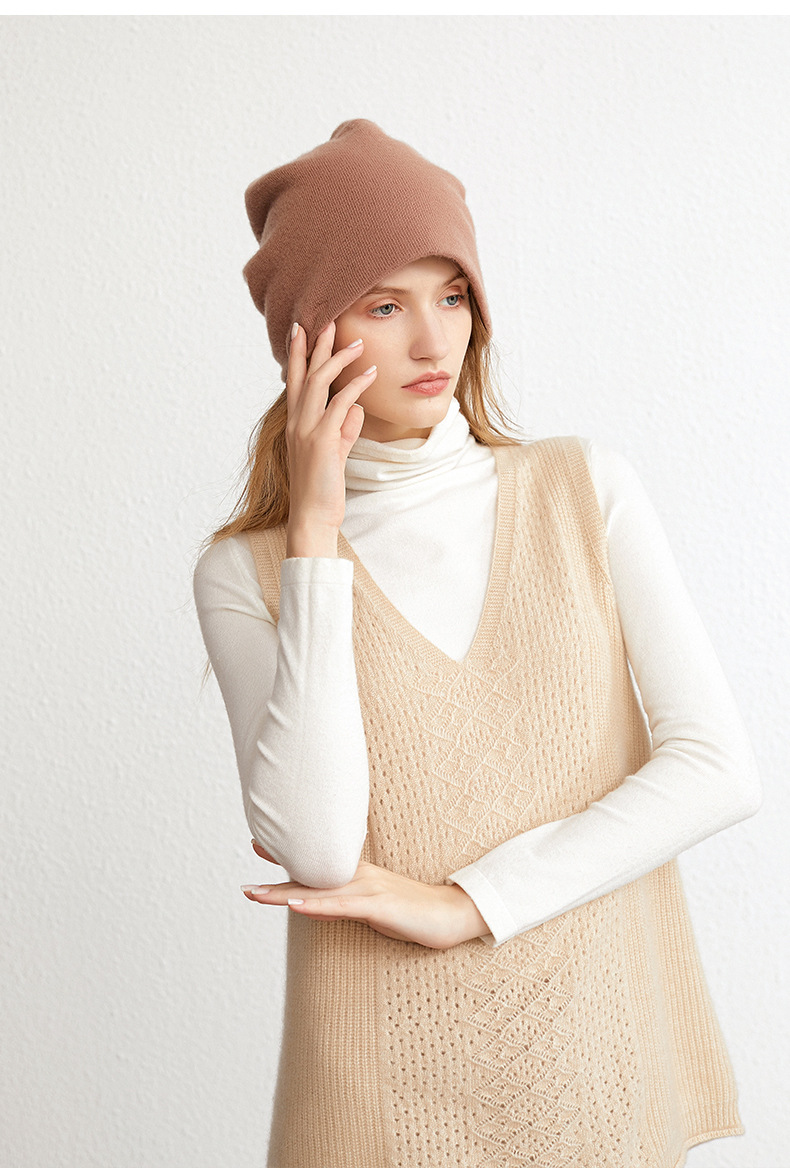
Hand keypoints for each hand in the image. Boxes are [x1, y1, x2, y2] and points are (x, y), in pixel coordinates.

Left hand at [241, 845, 488, 950]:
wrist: (454, 915)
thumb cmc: (414, 914)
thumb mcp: (371, 911)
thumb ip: (341, 906)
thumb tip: (311, 906)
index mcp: (357, 876)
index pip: (315, 867)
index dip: (286, 857)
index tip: (257, 844)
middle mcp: (359, 877)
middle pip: (310, 876)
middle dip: (276, 873)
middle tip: (247, 859)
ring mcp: (369, 889)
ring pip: (319, 891)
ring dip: (283, 894)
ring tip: (254, 894)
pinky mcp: (379, 906)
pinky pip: (342, 907)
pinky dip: (317, 906)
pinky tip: (294, 907)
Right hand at [285, 319, 376, 532]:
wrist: (312, 516)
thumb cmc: (323, 487)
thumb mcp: (335, 452)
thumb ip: (344, 429)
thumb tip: (356, 409)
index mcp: (295, 423)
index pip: (295, 381)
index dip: (298, 354)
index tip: (302, 330)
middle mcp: (296, 422)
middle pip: (304, 374)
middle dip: (315, 345)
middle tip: (326, 320)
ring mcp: (307, 430)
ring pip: (320, 383)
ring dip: (339, 359)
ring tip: (356, 342)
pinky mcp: (322, 440)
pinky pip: (341, 404)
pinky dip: (356, 386)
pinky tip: (371, 374)